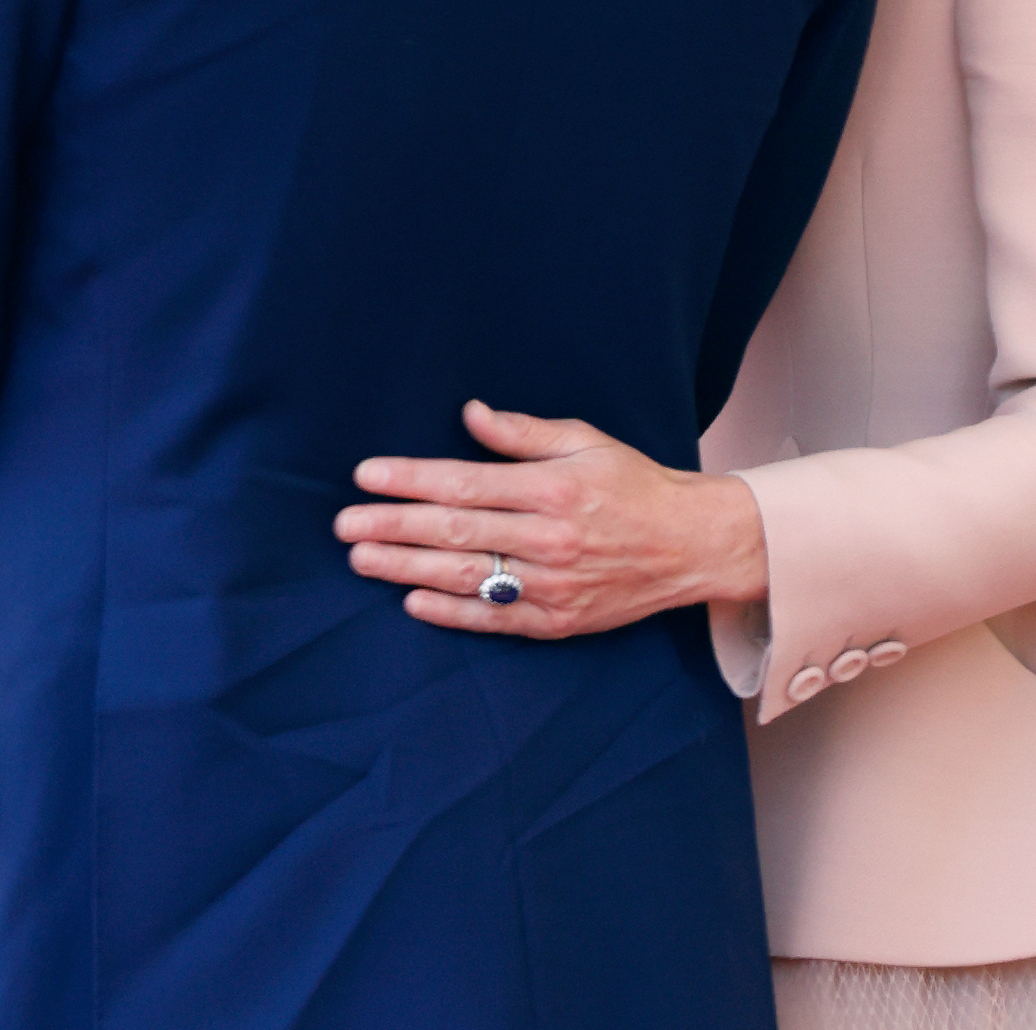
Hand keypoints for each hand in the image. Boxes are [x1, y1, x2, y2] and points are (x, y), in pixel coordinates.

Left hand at [334, 400, 767, 638]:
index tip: (366, 475)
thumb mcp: (586, 440)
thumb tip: (468, 414)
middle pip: (456, 533)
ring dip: (407, 569)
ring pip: (467, 577)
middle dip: (393, 527)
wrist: (690, 544)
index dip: (411, 480)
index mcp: (553, 488)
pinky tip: (412, 600)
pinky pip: (494, 618)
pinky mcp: (558, 621)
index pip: (465, 484)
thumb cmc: (634, 484)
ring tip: (361, 558)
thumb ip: (523, 432)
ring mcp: (553, 585)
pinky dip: (450, 611)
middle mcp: (550, 538)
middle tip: (344, 524)